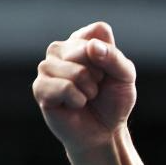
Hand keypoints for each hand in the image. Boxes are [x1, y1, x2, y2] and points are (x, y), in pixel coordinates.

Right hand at [32, 22, 136, 153]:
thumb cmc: (113, 102)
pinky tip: (75, 105)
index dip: (110, 56)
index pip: (98, 32)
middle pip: (86, 50)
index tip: (108, 72)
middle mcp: (60, 49)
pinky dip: (78, 100)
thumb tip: (92, 46)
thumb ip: (114, 58)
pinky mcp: (40, 87)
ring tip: (86, 97)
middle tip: (96, 88)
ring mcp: (46, 67)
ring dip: (89, 90)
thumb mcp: (125, 77)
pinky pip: (64, 88)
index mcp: (80, 40)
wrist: (104, 132)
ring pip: (76, 72)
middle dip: (99, 75)